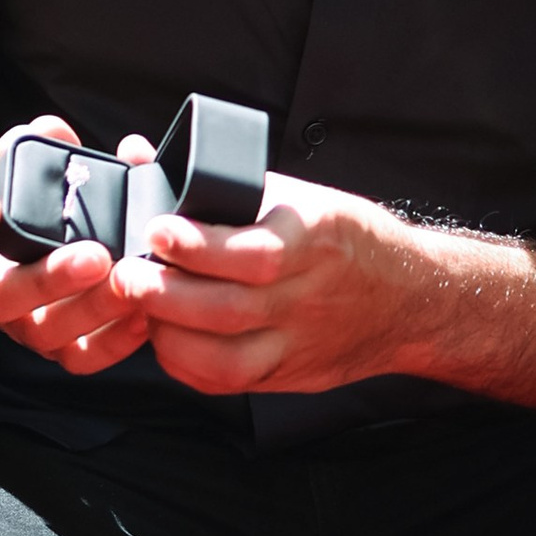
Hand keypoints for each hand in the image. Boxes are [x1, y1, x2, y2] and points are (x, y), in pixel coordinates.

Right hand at [0, 116, 159, 376]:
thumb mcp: (16, 165)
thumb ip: (30, 146)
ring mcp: (19, 324)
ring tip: (129, 280)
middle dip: (50, 279)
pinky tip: (142, 316)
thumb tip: (54, 132)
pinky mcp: (57, 346)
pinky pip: (80, 358)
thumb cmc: (19, 201)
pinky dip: (114, 344)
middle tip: (95, 254)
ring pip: (45, 333)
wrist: (28, 243)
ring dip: (91, 311)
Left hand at [123, 174, 435, 397]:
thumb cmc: (343, 237)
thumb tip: (139, 155)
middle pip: (229, 310)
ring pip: (226, 357)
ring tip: (138, 306)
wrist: (408, 296)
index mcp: (314, 239)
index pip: (255, 253)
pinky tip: (164, 339)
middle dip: (165, 295)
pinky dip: (187, 364)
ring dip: (170, 334)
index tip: (158, 230)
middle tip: (126, 274)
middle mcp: (306, 296)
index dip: (199, 247)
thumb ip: (222, 183)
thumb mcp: (299, 196)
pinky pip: (229, 381)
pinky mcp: (287, 373)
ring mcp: (297, 342)